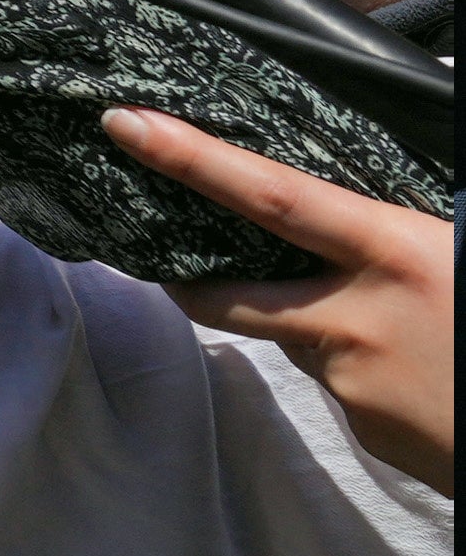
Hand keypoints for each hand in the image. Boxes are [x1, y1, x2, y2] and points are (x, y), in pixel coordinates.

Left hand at [116, 108, 459, 493]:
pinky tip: (421, 368)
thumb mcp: (463, 245)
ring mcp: (356, 384)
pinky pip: (343, 382)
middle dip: (183, 276)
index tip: (124, 124)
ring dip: (316, 323)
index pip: (270, 196)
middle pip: (227, 296)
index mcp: (395, 255)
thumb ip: (404, 229)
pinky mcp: (370, 431)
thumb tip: (358, 209)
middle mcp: (357, 320)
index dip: (191, 158)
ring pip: (297, 339)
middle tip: (163, 253)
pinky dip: (362, 366)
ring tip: (397, 319)